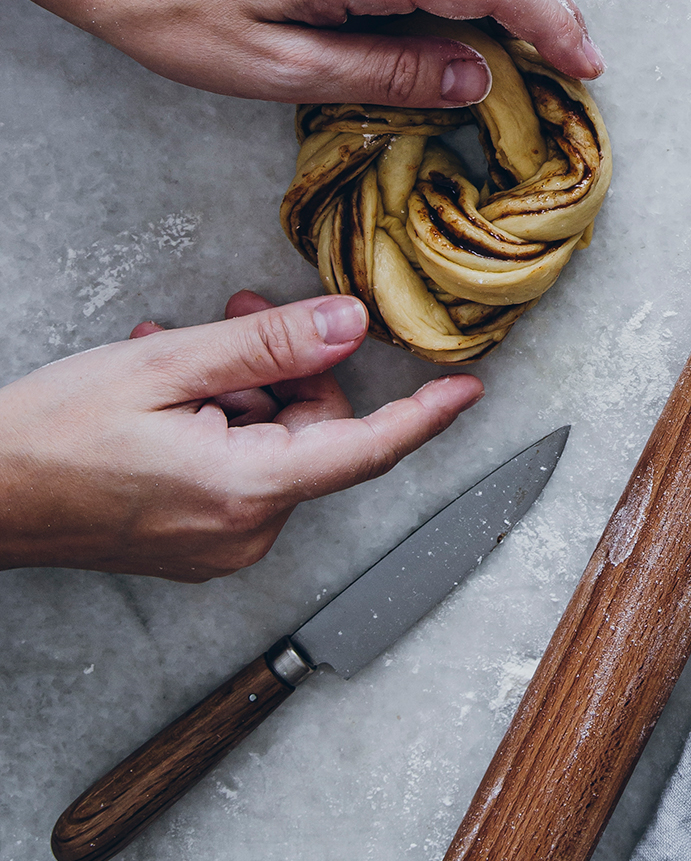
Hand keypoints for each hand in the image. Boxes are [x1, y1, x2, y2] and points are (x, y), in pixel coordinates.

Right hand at [0, 290, 481, 580]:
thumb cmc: (50, 435)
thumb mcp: (168, 364)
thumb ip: (270, 346)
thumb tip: (351, 326)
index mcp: (248, 490)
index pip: (368, 450)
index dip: (425, 415)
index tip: (470, 389)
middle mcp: (244, 531)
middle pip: (315, 431)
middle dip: (282, 366)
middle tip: (232, 316)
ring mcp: (217, 545)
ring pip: (274, 443)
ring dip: (239, 388)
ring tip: (174, 355)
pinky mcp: (192, 544)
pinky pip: (240, 469)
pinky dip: (219, 422)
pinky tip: (166, 394)